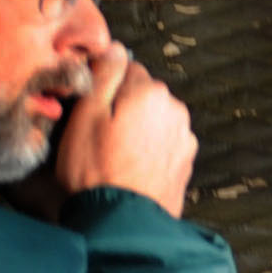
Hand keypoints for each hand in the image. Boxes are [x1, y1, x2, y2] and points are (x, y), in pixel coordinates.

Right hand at [52, 44, 195, 214]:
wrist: (121, 225)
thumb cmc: (96, 172)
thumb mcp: (86, 116)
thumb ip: (104, 75)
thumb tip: (114, 47)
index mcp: (150, 92)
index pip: (124, 68)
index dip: (103, 86)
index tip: (90, 107)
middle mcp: (174, 109)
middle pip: (142, 93)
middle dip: (123, 107)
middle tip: (98, 136)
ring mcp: (184, 137)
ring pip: (154, 119)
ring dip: (138, 128)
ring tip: (114, 157)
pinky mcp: (185, 162)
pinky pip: (163, 143)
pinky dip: (150, 149)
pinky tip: (131, 168)